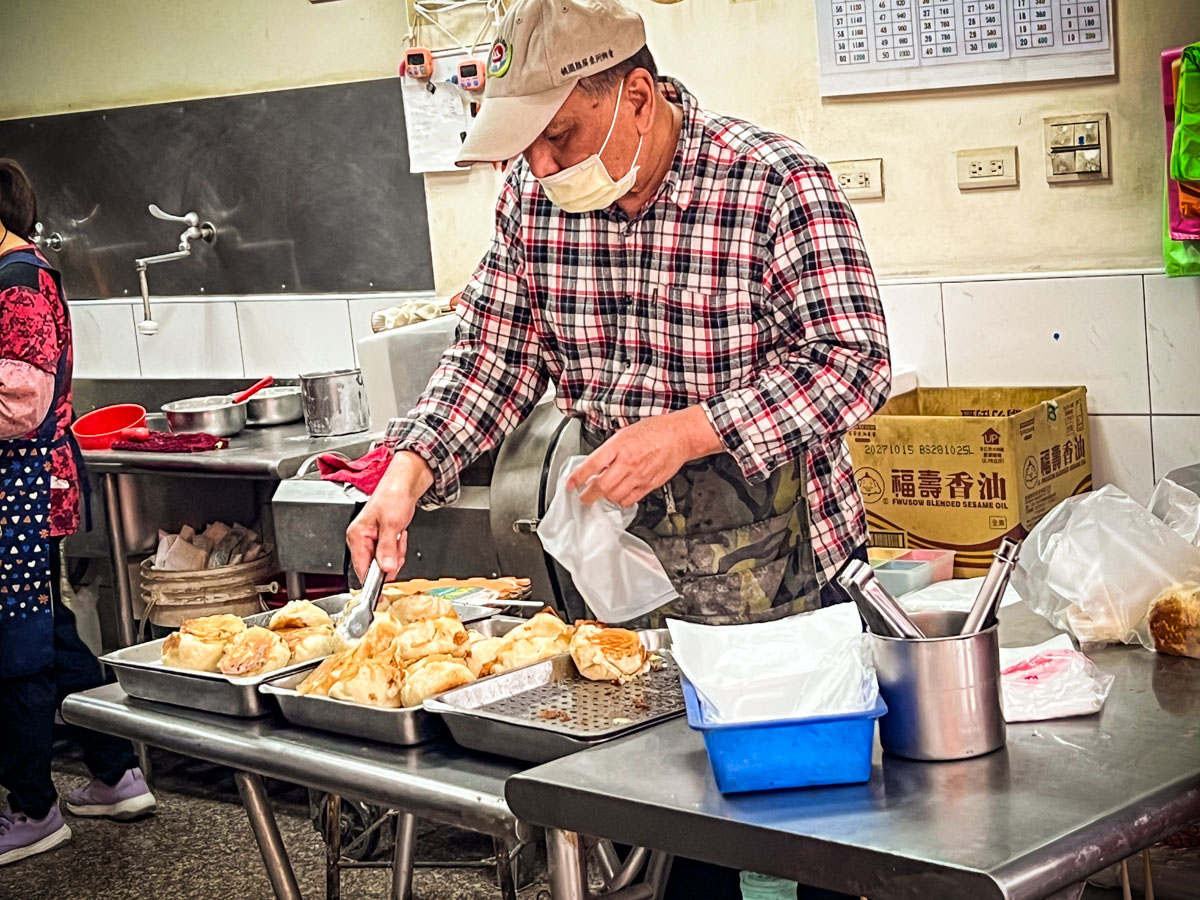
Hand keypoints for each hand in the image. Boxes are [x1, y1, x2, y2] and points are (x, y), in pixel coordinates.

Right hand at [346, 451, 433, 579]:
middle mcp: (360, 540)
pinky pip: (390, 554)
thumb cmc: (393, 496)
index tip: (382, 592)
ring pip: (384, 562)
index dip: (374, 581)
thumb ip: (387, 548)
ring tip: (398, 535)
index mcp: (356, 536)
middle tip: (397, 543)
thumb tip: (385, 569)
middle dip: (391, 560)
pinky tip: (399, 534)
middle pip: (375, 567)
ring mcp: (370, 540)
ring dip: (396, 552)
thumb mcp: (392, 524)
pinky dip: (398, 547)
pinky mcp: (380, 540)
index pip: (361, 568)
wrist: (404, 484)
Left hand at [567, 405, 722, 507]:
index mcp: (619, 445)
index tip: (570, 485)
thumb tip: (595, 464)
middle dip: (588, 495)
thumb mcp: (625, 433)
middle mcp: (628, 462)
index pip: (592, 465)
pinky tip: (619, 495)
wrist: (679, 436)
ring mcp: (639, 475)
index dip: (577, 478)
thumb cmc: (655, 431)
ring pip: (614, 496)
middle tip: (583, 497)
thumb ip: (609, 449)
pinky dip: (621, 501)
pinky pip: (630, 499)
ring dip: (605, 497)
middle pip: (601, 486)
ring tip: (602, 495)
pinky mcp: (649, 484)